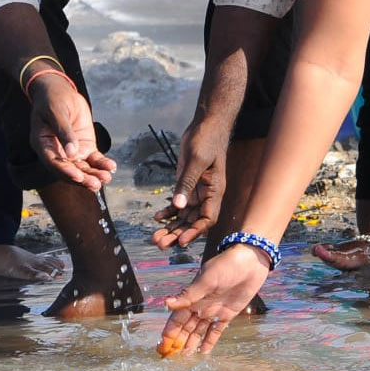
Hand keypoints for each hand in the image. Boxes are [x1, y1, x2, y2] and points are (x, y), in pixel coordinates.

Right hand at [28, 74, 114, 190]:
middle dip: (83, 179)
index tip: (78, 177)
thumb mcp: (56, 112)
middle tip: (96, 185)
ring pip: (83, 167)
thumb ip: (64, 131)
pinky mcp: (84, 146)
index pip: (54, 163)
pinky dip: (102, 164)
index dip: (65, 171)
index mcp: (43, 145)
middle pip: (69, 170)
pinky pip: (93, 159)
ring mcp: (72, 151)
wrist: (59, 90)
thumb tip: (72, 153)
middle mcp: (57, 152)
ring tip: (106, 178)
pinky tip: (111, 167)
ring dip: (94, 174)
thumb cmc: (52, 99)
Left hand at [151, 124, 226, 248]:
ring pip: (184, 216)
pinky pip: (178, 204)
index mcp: (215, 191)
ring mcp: (196, 191)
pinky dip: (168, 213)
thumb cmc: (207, 139)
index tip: (181, 242)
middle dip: (177, 235)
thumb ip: (187, 183)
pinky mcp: (186, 185)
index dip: (195, 232)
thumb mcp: (196, 160)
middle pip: (193, 222)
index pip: (207, 218)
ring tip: (155, 238)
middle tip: (160, 245)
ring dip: (171, 228)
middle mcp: (206, 195)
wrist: (206, 125)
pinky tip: (157, 218)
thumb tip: (178, 207)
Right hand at [157, 246, 268, 355]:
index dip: (169, 332)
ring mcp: (214, 311)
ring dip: (191, 342)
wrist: (251, 261)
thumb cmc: (227, 265)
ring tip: (184, 358)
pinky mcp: (228, 314)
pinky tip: (204, 352)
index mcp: (193, 297)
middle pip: (186, 327)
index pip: (177, 318)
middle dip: (177, 341)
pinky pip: (216, 331)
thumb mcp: (207, 279)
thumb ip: (188, 295)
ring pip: (199, 331)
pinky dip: (210, 340)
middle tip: (169, 357)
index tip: (162, 346)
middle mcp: (201, 305)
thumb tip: (167, 303)